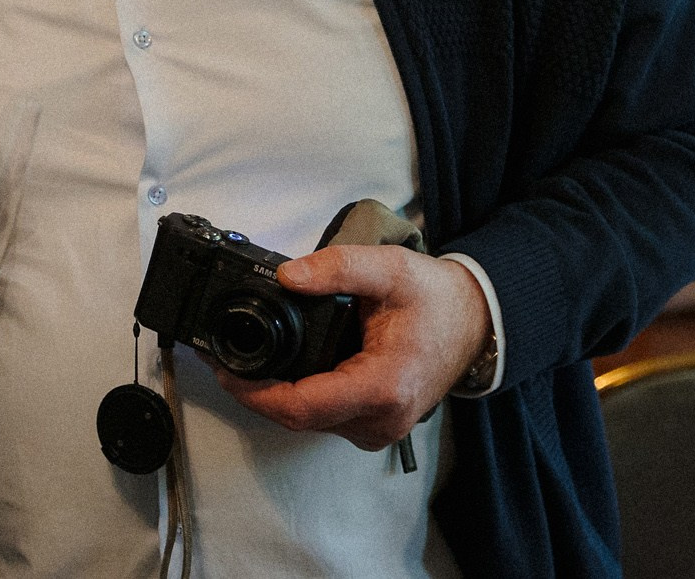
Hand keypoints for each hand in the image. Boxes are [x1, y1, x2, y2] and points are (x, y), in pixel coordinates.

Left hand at [213, 247, 490, 452]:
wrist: (476, 323)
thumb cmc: (436, 300)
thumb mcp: (389, 269)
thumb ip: (337, 267)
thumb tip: (287, 275)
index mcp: (383, 388)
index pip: (301, 405)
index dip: (253, 391)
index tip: (221, 367)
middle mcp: (380, 420)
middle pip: (297, 416)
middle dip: (253, 392)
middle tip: (218, 358)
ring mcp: (379, 428)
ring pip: (308, 420)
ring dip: (271, 395)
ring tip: (239, 359)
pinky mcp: (375, 424)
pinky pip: (324, 417)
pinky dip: (295, 396)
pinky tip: (276, 369)